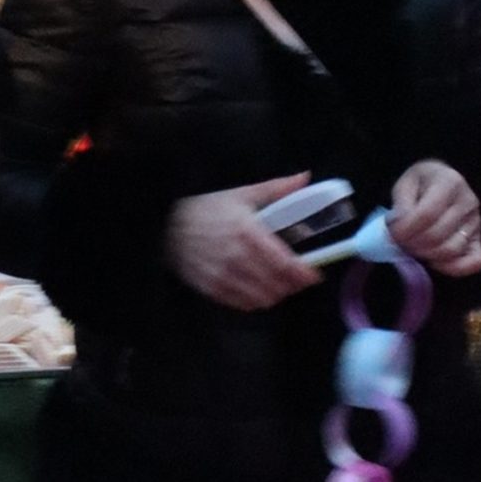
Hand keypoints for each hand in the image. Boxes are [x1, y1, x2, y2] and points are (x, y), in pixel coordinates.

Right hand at [164, 172, 322, 310]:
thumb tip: (305, 177)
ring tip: (278, 284)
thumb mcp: (241, 194)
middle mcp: (237, 258)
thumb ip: (276, 189)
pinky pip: (243, 304)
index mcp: (248, 232)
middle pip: (278, 284)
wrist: (166, 226)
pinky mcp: (211, 289)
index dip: (305, 273)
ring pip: (263, 298)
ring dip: (276, 293)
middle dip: (293, 283)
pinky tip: (257, 289)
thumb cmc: (205, 208)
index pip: (285, 263)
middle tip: (298, 277)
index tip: (314, 274)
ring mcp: (223, 276)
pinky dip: (256, 300)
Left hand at [389, 159, 480, 275]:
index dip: (405, 229)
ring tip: (413, 247)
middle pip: (437, 235)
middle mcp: (468, 201)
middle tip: (399, 242)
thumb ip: (401, 205)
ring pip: (451, 250)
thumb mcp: (405, 185)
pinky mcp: (478, 240)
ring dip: (426, 255)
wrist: (439, 184)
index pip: (426, 214)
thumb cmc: (420, 186)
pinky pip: (475, 262)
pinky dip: (453, 268)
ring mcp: (476, 222)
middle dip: (411, 244)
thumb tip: (400, 226)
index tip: (392, 232)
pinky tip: (434, 261)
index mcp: (450, 182)